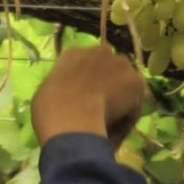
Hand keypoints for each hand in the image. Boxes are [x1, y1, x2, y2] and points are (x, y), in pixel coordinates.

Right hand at [30, 44, 146, 146]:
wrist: (70, 116)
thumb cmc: (49, 107)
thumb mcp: (47, 91)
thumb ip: (63, 88)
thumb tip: (70, 99)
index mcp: (73, 53)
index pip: (85, 64)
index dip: (86, 82)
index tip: (83, 99)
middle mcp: (98, 51)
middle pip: (108, 68)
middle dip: (107, 84)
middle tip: (100, 109)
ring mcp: (120, 64)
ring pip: (125, 84)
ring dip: (121, 99)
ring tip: (110, 124)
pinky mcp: (136, 81)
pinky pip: (134, 103)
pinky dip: (128, 118)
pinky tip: (115, 131)